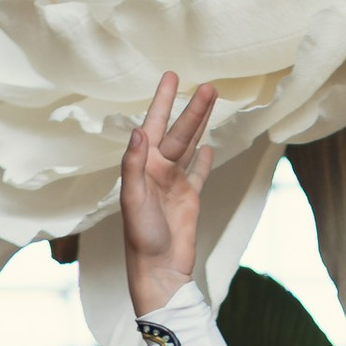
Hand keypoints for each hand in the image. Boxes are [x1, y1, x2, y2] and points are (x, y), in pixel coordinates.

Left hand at [119, 72, 218, 316]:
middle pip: (179, 132)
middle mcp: (158, 170)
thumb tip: (140, 130)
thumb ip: (134, 164)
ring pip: (191, 145)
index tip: (172, 76)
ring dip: (201, 124)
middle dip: (193, 108)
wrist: (159, 269)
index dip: (163, 101)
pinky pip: (198, 173)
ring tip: (213, 101)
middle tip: (210, 85)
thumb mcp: (132, 199)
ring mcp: (175, 184)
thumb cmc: (140, 237)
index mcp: (143, 166)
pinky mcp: (190, 199)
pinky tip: (209, 144)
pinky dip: (204, 159)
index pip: (154, 125)